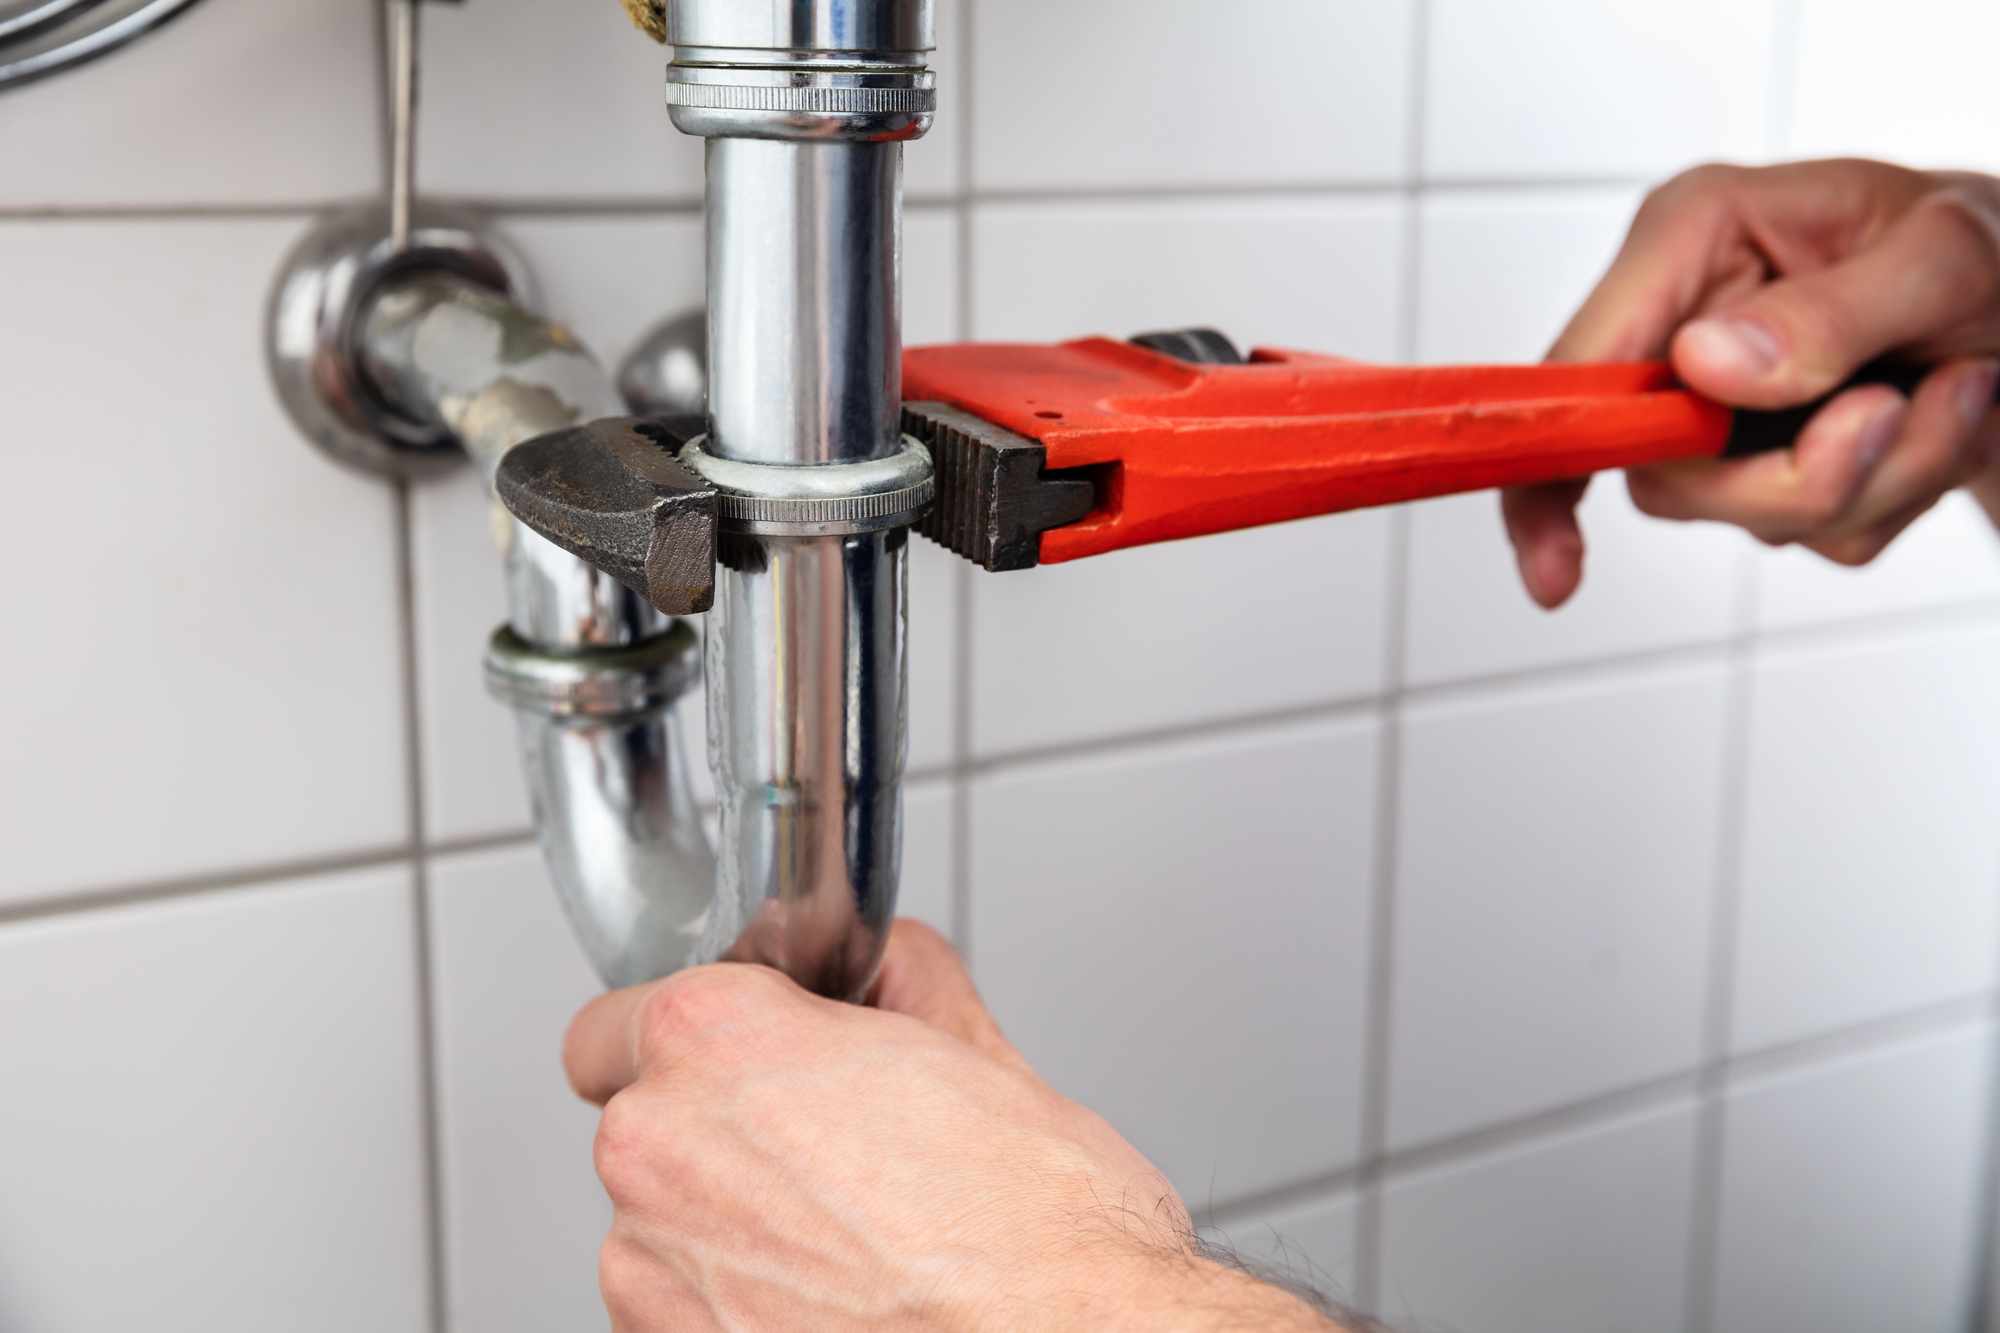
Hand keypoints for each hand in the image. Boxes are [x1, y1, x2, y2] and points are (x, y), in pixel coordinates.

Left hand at [563, 921, 1347, 1331]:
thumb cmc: (1033, 1236)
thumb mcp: (984, 1054)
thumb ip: (904, 984)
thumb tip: (892, 964)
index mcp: (715, 1039)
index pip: (622, 1015)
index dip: (697, 1037)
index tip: (750, 1057)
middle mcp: (657, 1148)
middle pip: (644, 1119)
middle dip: (721, 1128)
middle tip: (830, 1147)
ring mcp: (650, 1268)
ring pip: (658, 1221)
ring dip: (727, 1222)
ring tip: (849, 1235)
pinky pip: (679, 1306)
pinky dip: (736, 1303)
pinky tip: (833, 1295)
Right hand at [1504, 159, 1999, 607]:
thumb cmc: (1998, 250)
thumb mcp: (1948, 256)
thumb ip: (1829, 313)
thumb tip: (1704, 366)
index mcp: (1694, 238)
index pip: (1575, 373)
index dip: (1550, 468)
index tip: (1556, 571)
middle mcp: (1686, 322)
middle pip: (1664, 470)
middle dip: (1794, 476)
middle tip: (1898, 415)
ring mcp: (1721, 400)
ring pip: (1742, 512)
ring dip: (1872, 478)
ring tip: (1957, 391)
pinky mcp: (1765, 458)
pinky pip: (1807, 531)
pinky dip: (1891, 495)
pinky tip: (1937, 417)